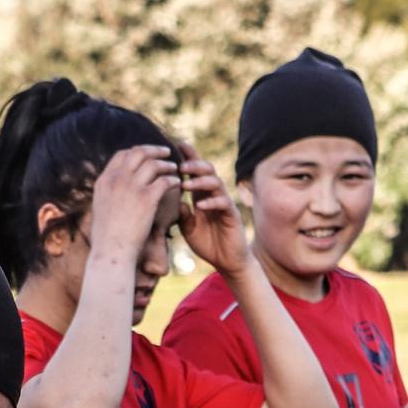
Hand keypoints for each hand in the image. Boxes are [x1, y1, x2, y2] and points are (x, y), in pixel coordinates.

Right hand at [86, 144, 181, 264]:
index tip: (146, 155)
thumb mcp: (101, 209)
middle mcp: (117, 180)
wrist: (111, 253)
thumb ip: (109, 194)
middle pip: (138, 153)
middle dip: (154, 150)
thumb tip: (115, 190)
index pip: (122, 155)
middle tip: (166, 152)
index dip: (136, 152)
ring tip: (174, 168)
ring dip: (166, 164)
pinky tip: (177, 184)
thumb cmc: (106, 238)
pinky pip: (165, 180)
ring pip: (154, 164)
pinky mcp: (147, 198)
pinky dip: (172, 180)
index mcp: (104, 181)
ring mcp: (132, 187)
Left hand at [173, 139, 249, 275]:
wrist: (227, 262)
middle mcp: (213, 196)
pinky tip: (200, 205)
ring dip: (200, 182)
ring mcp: (224, 204)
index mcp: (201, 196)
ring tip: (186, 184)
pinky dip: (211, 202)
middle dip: (194, 165)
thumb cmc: (207, 243)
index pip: (195, 172)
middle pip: (207, 171)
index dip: (188, 157)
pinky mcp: (232, 215)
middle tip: (179, 166)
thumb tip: (175, 201)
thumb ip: (182, 215)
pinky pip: (223, 203)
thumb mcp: (188, 229)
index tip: (175, 146)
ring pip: (215, 183)